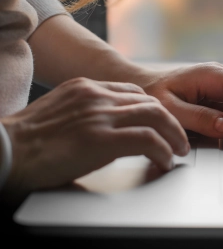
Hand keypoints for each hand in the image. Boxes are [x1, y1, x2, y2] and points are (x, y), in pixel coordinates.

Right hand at [0, 78, 187, 201]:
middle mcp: (97, 96)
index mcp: (86, 87)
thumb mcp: (60, 112)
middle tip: (180, 140)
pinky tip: (164, 161)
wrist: (5, 150)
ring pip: (156, 117)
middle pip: (151, 102)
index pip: (134, 92)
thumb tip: (108, 126)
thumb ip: (86, 111)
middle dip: (171, 122)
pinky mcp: (101, 139)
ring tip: (178, 151)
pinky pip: (147, 140)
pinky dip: (163, 151)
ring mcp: (100, 115)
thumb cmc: (27, 139)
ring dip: (174, 136)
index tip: (163, 122)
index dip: (155, 109)